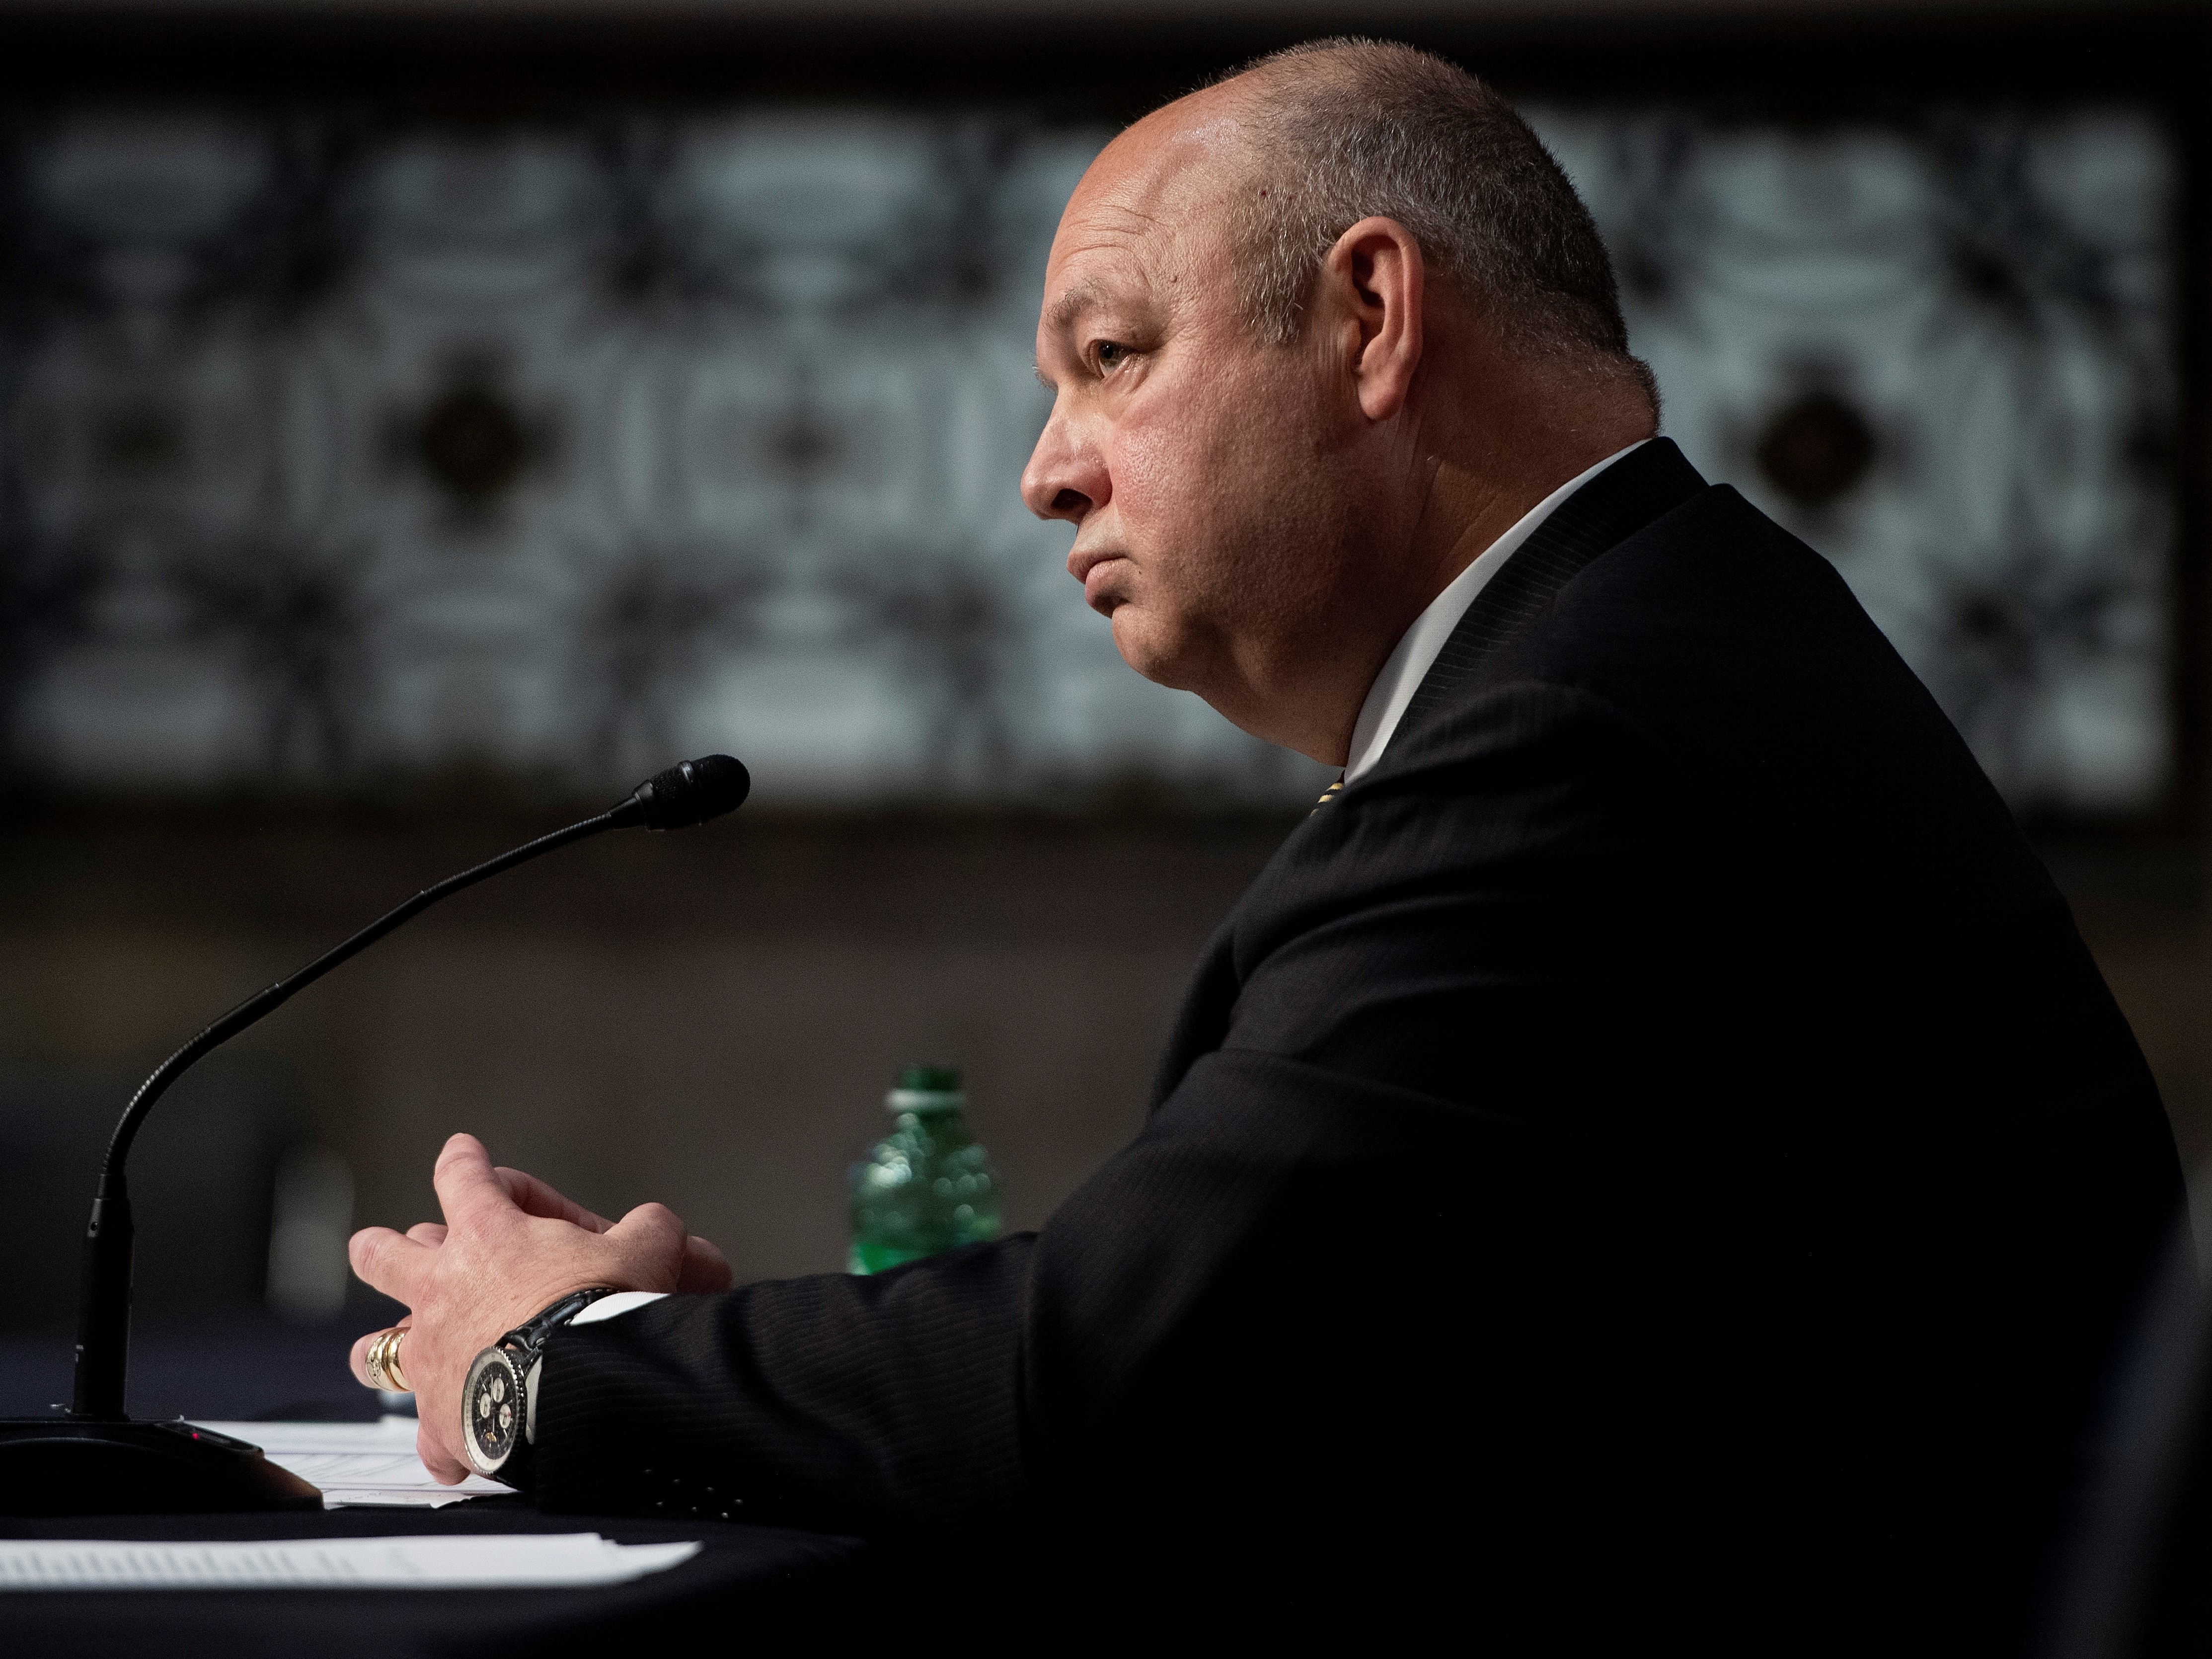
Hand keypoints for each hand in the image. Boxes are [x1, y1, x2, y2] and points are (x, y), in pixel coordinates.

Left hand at [348, 1133, 732, 1482]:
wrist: (585, 1384)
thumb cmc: (606, 1307)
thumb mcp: (648, 1249)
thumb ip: (649, 1229)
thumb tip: (658, 1227)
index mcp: (487, 1235)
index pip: (463, 1177)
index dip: (464, 1160)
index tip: (462, 1150)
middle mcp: (443, 1290)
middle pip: (382, 1255)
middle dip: (382, 1248)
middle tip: (390, 1245)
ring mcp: (432, 1355)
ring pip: (373, 1348)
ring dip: (381, 1348)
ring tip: (386, 1352)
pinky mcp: (440, 1417)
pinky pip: (426, 1435)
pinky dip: (439, 1441)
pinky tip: (452, 1454)